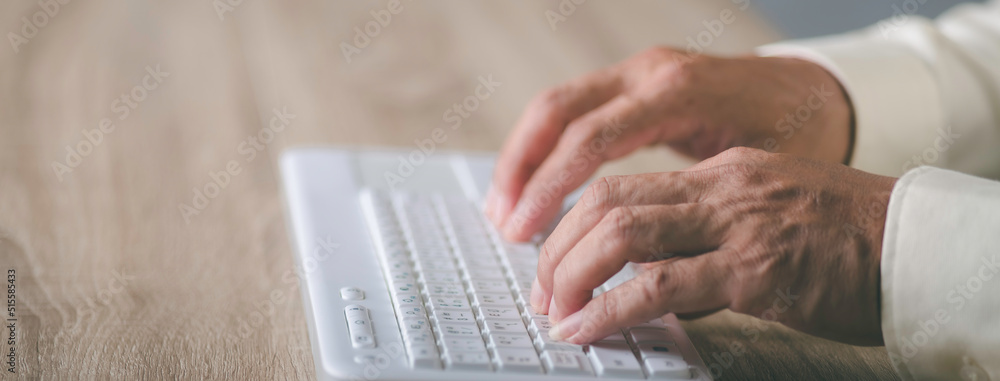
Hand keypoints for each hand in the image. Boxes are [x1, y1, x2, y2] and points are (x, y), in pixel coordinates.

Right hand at [485, 47, 852, 241]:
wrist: (816, 89)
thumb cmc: (798, 129)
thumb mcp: (760, 176)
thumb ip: (704, 223)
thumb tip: (652, 285)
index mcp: (678, 92)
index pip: (592, 136)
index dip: (551, 186)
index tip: (524, 228)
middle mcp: (648, 73)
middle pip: (557, 111)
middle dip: (522, 169)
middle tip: (504, 222)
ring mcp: (637, 73)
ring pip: (555, 105)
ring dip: (522, 157)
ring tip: (503, 209)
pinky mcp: (631, 84)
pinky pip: (571, 109)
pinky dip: (544, 148)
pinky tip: (532, 185)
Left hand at [532, 147, 894, 345]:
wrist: (918, 245)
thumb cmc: (848, 238)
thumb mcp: (770, 211)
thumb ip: (711, 227)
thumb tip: (652, 268)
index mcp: (722, 173)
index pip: (623, 187)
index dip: (573, 225)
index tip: (553, 261)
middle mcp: (722, 190)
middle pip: (608, 206)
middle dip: (558, 250)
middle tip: (542, 292)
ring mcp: (737, 227)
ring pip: (622, 236)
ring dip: (572, 276)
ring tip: (556, 312)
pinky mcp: (756, 271)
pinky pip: (662, 286)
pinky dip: (611, 309)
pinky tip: (588, 328)